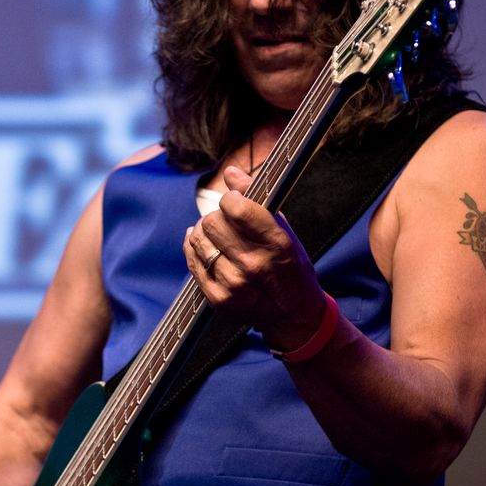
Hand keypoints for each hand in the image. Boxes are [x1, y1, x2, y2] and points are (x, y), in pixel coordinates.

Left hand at [184, 164, 328, 349]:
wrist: (293, 314)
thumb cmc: (290, 265)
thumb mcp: (284, 230)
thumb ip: (257, 198)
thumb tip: (229, 171)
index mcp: (277, 243)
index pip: (235, 208)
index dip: (231, 200)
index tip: (236, 203)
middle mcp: (254, 265)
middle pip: (211, 222)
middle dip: (216, 216)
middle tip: (226, 221)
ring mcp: (234, 284)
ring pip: (198, 240)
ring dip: (204, 232)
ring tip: (216, 235)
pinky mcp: (218, 298)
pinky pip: (192, 261)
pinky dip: (195, 248)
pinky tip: (205, 245)